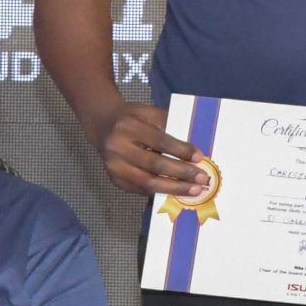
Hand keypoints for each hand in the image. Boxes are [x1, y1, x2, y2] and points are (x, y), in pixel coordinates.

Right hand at [90, 102, 209, 198]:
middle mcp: (117, 148)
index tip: (199, 157)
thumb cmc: (132, 118)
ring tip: (194, 190)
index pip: (159, 141)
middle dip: (181, 173)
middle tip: (202, 179)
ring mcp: (114, 167)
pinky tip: (177, 192)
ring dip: (174, 188)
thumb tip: (194, 149)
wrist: (102, 125)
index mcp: (127, 127)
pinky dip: (161, 192)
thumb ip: (168, 126)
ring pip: (147, 182)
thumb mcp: (149, 113)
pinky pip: (141, 190)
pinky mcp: (115, 180)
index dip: (180, 150)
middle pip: (154, 165)